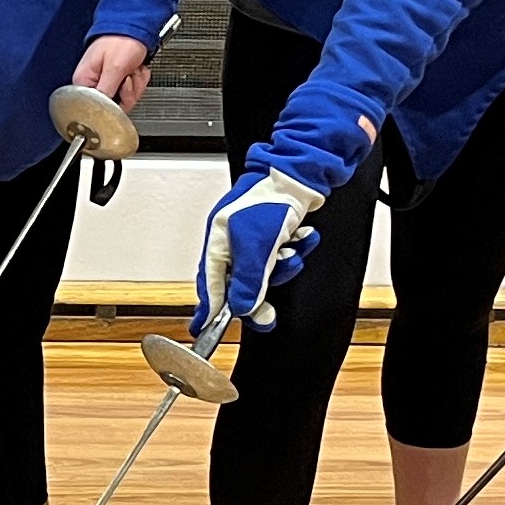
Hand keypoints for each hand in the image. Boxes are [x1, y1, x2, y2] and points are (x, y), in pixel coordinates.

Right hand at [72, 34, 153, 110]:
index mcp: (83, 81)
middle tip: (128, 75)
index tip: (120, 87)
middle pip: (113, 105)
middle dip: (128, 91)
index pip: (95, 107)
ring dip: (135, 83)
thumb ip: (106, 92)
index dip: (113, 102)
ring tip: (132, 69)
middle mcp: (93, 83)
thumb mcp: (114, 68)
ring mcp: (107, 81)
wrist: (135, 26)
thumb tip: (101, 110)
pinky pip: (132, 90)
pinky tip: (136, 68)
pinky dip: (138, 79)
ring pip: (125, 98)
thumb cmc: (121, 40)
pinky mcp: (118, 79)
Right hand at [196, 169, 320, 333]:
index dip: (209, 310)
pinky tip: (301, 238)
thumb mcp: (257, 248)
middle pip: (240, 284)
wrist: (299, 174)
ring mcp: (254, 239)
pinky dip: (295, 250)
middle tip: (267, 315)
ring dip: (284, 267)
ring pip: (266, 273)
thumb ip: (248, 281)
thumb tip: (242, 308)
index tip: (204, 330)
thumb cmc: (270, 198)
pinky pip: (283, 257)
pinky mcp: (275, 235)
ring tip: (291, 253)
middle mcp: (232, 241)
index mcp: (218, 242)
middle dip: (259, 295)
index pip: (210, 285)